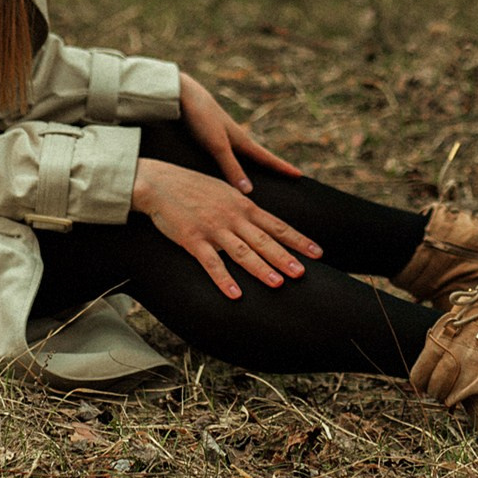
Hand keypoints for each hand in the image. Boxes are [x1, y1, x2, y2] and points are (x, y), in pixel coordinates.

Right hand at [131, 157, 320, 298]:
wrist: (159, 182)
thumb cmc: (192, 186)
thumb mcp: (224, 190)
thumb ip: (242, 204)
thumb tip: (259, 214)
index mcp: (242, 204)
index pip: (276, 225)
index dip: (298, 240)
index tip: (318, 253)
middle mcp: (232, 216)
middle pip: (264, 240)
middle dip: (286, 257)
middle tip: (304, 273)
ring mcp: (213, 228)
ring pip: (242, 252)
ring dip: (261, 268)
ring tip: (279, 284)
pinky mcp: (193, 239)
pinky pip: (211, 263)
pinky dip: (224, 279)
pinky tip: (235, 294)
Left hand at [178, 71, 303, 193]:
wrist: (184, 95)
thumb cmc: (202, 119)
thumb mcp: (217, 147)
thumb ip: (231, 168)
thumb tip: (249, 192)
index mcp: (242, 141)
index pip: (267, 159)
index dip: (283, 168)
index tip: (300, 175)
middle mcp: (236, 139)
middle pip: (259, 157)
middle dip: (273, 167)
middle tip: (288, 174)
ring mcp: (224, 136)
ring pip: (244, 154)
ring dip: (255, 163)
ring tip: (264, 171)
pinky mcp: (210, 135)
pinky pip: (229, 153)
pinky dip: (237, 161)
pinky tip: (232, 163)